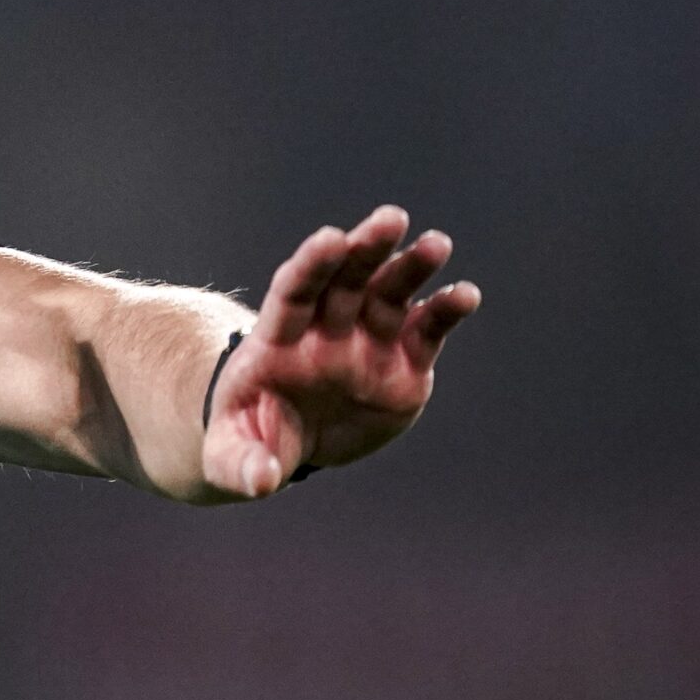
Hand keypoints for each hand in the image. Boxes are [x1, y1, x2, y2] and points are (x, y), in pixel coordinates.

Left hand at [203, 205, 479, 497]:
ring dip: (412, 268)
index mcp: (279, 340)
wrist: (285, 441)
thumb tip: (261, 480)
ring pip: (390, 294)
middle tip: (391, 219)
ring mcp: (367, 342)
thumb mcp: (234, 457)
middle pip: (345, 279)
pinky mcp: (404, 363)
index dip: (311, 265)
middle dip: (367, 249)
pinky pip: (427, 330)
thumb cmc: (252, 438)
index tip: (330, 238)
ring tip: (436, 244)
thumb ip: (242, 464)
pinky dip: (445, 311)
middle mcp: (326, 330)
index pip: (294, 292)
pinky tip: (465, 295)